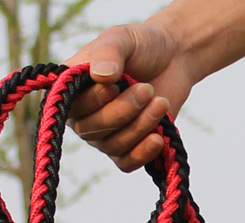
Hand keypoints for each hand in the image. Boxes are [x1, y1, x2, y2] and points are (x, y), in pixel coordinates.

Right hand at [64, 23, 193, 171]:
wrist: (173, 59)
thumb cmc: (141, 46)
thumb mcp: (123, 38)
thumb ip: (109, 51)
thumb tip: (100, 77)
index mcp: (73, 88)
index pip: (71, 107)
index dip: (92, 102)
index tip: (113, 85)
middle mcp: (84, 116)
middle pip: (92, 131)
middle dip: (122, 112)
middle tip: (147, 90)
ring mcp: (105, 135)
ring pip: (114, 146)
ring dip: (139, 126)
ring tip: (161, 102)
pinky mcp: (128, 148)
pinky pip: (126, 163)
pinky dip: (142, 153)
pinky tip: (158, 138)